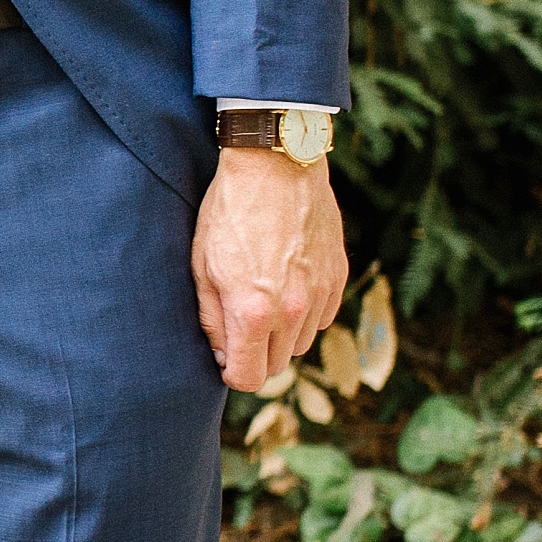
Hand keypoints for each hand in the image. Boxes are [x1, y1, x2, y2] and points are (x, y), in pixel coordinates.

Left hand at [191, 151, 348, 387]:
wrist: (276, 164)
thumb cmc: (229, 211)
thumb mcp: (203, 265)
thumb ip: (212, 318)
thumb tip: (222, 355)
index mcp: (253, 311)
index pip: (248, 377)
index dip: (232, 372)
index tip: (226, 356)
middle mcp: (293, 310)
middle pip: (277, 365)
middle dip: (257, 354)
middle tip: (241, 323)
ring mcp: (320, 293)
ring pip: (303, 343)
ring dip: (283, 333)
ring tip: (265, 297)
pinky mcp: (339, 276)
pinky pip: (323, 316)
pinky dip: (307, 311)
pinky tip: (288, 282)